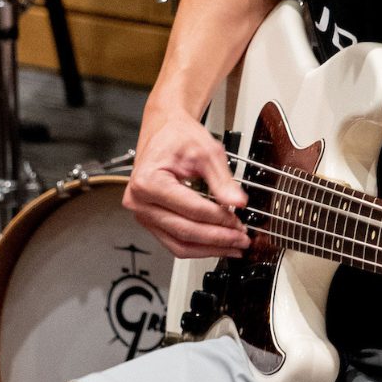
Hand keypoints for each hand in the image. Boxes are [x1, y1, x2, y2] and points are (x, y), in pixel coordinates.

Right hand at [123, 113, 248, 258]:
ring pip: (177, 243)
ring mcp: (142, 213)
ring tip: (233, 247)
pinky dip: (197, 246)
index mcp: (149, 182)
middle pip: (183, 231)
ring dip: (208, 249)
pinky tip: (217, 245)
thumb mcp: (207, 152)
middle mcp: (139, 201)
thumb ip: (223, 180)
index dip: (220, 219)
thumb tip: (238, 203)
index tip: (240, 222)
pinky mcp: (149, 220)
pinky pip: (173, 240)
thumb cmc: (179, 138)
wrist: (164, 132)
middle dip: (217, 238)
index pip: (191, 209)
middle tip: (242, 240)